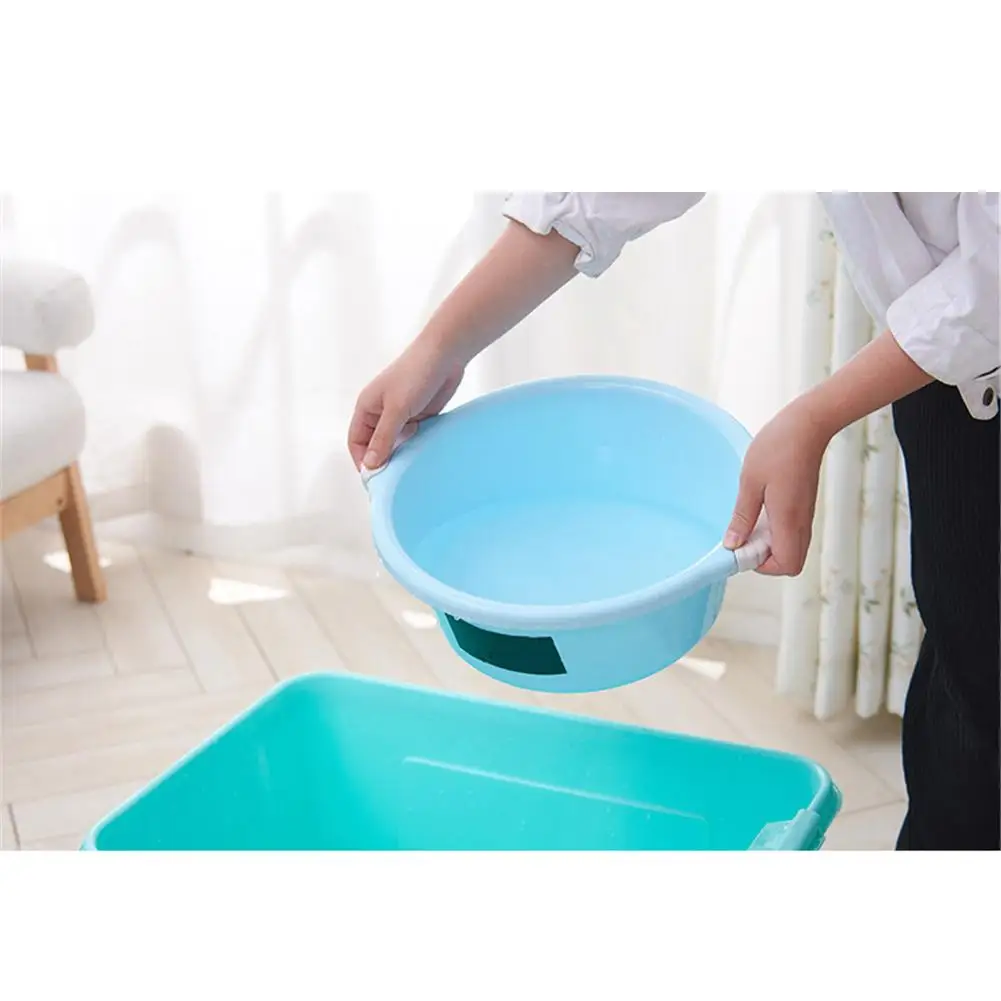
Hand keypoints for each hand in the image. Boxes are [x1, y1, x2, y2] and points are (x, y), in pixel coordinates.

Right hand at [348, 337, 463, 470]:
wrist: (446, 355)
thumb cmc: (415, 374)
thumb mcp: (397, 408)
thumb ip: (384, 438)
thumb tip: (371, 465)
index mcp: (367, 408)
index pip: (357, 442)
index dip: (363, 461)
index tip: (375, 480)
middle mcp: (380, 413)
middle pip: (376, 445)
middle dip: (383, 461)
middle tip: (393, 482)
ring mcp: (400, 415)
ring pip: (396, 443)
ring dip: (401, 456)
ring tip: (408, 474)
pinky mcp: (418, 416)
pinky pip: (413, 438)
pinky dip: (416, 448)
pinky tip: (423, 458)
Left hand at [723, 396, 831, 575]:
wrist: (808, 425)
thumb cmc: (778, 448)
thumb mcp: (750, 482)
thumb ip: (742, 517)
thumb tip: (732, 544)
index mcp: (788, 520)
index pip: (786, 566)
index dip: (762, 565)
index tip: (741, 547)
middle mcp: (801, 523)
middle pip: (791, 563)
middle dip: (765, 559)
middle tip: (745, 536)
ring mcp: (806, 515)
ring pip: (792, 548)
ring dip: (769, 544)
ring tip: (751, 521)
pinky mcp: (804, 506)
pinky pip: (793, 532)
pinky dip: (776, 531)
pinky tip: (761, 511)